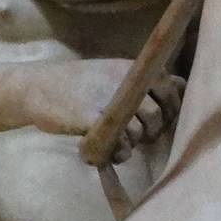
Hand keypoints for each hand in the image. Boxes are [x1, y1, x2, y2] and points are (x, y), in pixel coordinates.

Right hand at [27, 61, 182, 159]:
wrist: (37, 88)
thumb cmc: (79, 83)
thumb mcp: (113, 71)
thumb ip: (144, 81)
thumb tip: (183, 86)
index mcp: (133, 67)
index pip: (174, 89)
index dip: (172, 109)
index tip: (160, 120)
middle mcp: (125, 81)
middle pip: (159, 115)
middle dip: (152, 131)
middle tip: (136, 135)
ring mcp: (109, 101)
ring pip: (140, 132)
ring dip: (132, 143)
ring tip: (117, 142)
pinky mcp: (93, 120)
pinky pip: (120, 145)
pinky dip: (117, 153)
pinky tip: (108, 150)